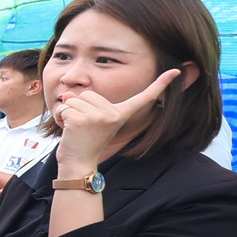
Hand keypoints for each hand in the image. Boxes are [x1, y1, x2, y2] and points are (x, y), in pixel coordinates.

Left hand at [51, 69, 180, 170]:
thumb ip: (83, 104)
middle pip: (88, 94)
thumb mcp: (90, 120)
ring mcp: (99, 117)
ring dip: (68, 113)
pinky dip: (61, 117)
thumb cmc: (84, 143)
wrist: (79, 164)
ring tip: (75, 129)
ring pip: (73, 100)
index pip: (143, 97)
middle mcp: (113, 114)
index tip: (175, 71)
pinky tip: (68, 130)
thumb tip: (67, 95)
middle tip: (82, 126)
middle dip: (78, 106)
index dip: (160, 84)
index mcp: (121, 114)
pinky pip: (64, 108)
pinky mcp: (82, 120)